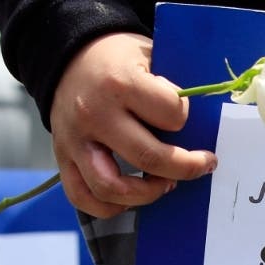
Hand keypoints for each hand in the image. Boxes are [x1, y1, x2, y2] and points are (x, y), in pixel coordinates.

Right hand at [49, 32, 218, 216]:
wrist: (67, 57)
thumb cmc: (117, 61)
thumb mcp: (148, 56)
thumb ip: (168, 90)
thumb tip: (194, 131)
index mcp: (120, 83)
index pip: (171, 115)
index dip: (185, 119)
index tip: (185, 120)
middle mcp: (94, 114)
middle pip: (148, 158)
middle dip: (185, 168)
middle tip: (202, 165)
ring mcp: (75, 140)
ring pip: (112, 188)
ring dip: (147, 194)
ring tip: (165, 184)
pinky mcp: (62, 158)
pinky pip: (82, 198)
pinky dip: (110, 208)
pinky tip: (130, 198)